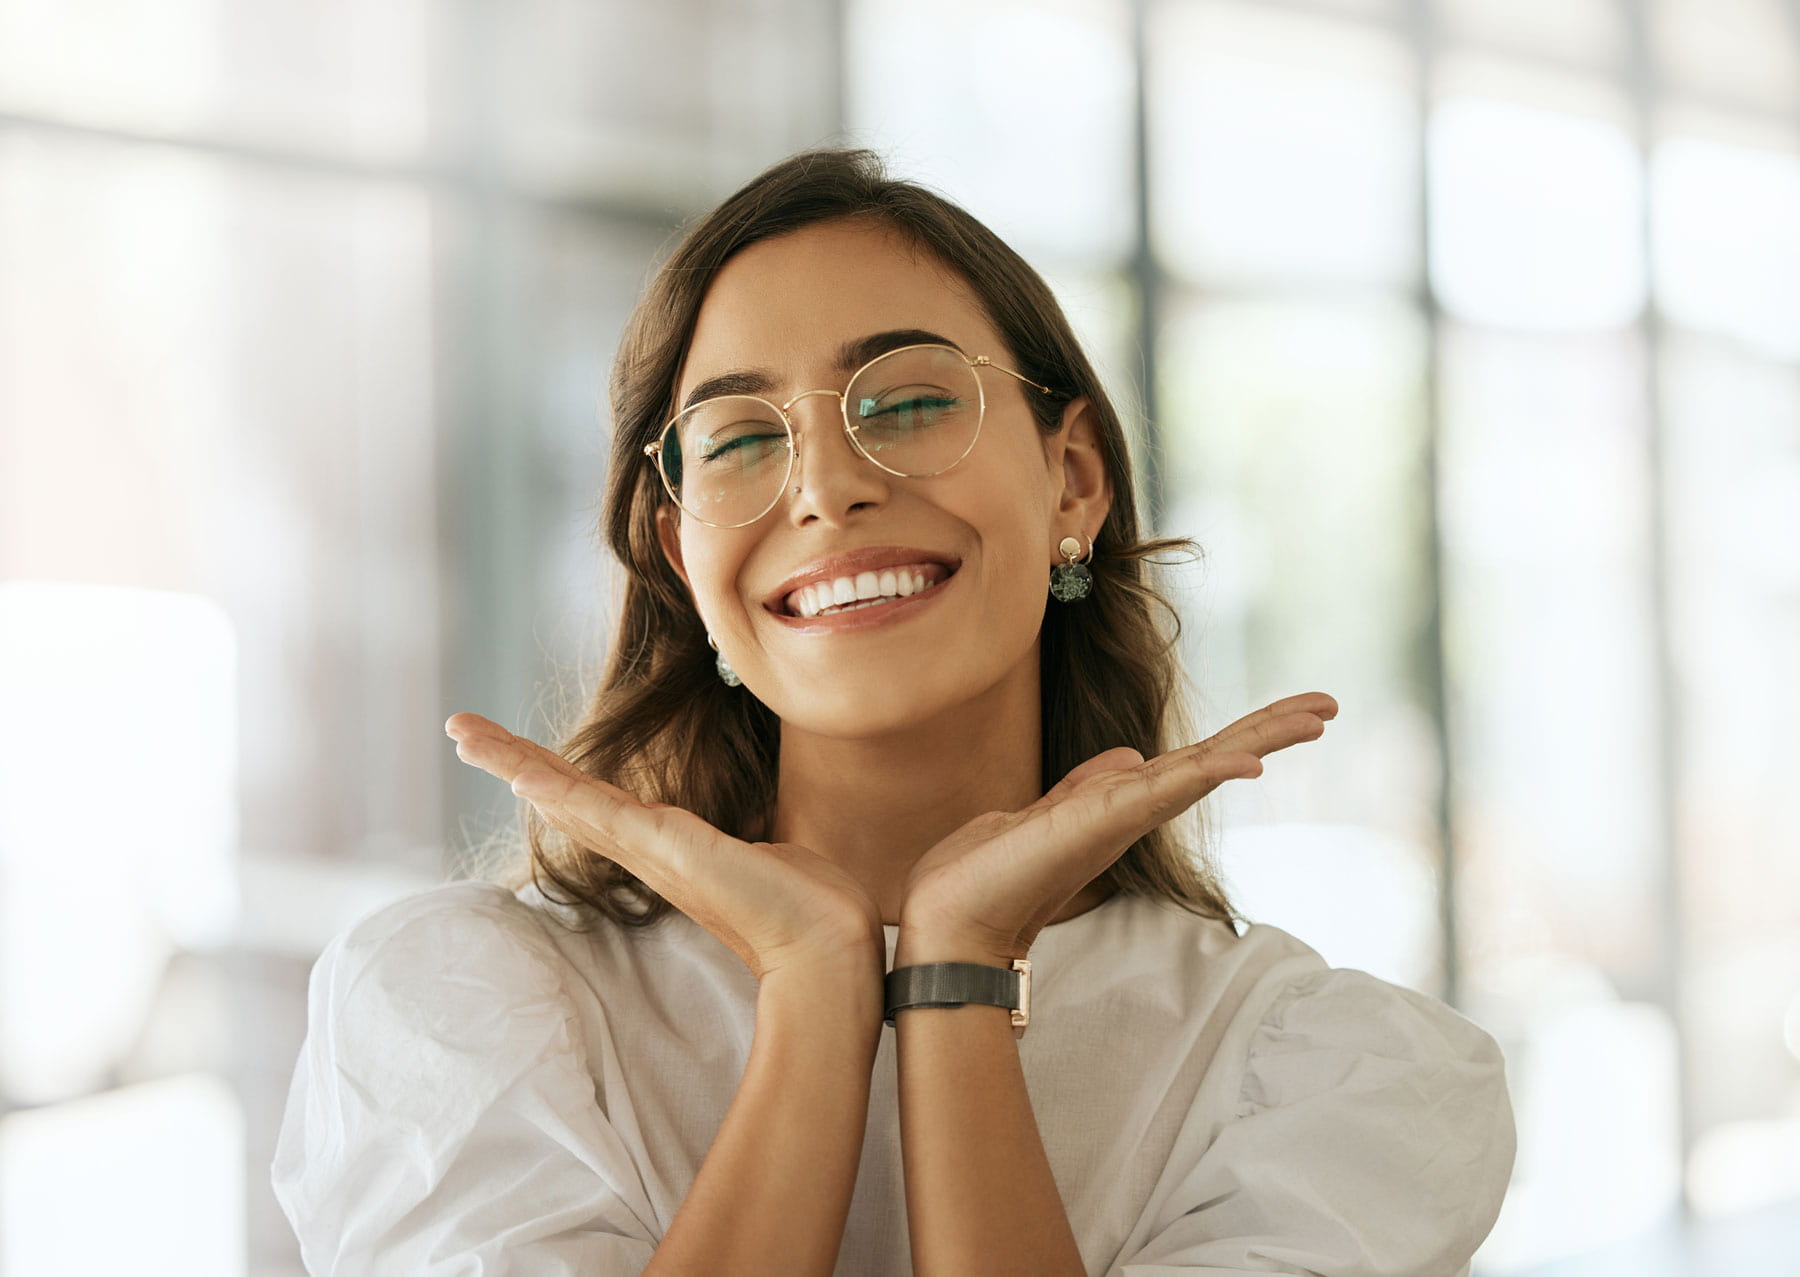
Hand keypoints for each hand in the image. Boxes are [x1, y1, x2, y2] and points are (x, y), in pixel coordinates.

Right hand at [445, 713, 884, 979]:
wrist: (829, 946)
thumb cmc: (809, 906)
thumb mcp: (770, 854)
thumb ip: (751, 841)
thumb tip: (765, 838)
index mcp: (666, 848)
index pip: (594, 801)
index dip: (550, 774)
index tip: (513, 755)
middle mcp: (648, 850)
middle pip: (562, 796)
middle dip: (509, 759)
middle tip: (458, 729)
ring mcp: (652, 851)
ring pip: (567, 797)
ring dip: (513, 762)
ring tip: (463, 733)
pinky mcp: (668, 850)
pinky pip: (601, 812)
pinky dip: (557, 790)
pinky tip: (520, 772)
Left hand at [897, 692, 1338, 961]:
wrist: (949, 919)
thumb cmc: (987, 873)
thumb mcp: (1044, 812)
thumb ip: (1088, 785)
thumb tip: (1128, 756)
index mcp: (1121, 804)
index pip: (1195, 760)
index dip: (1244, 735)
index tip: (1294, 712)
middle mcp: (1133, 811)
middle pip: (1216, 760)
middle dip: (1272, 730)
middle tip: (1330, 704)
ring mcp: (1123, 817)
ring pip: (1205, 767)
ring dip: (1262, 739)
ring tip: (1317, 715)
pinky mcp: (1103, 821)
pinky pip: (1167, 789)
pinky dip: (1210, 773)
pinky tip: (1250, 761)